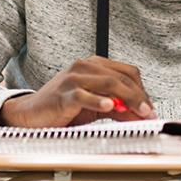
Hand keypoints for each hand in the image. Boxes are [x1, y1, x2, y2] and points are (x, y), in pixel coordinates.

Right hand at [0, 56, 154, 127]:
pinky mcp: (63, 94)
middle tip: (148, 113)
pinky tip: (108, 107)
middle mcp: (84, 67)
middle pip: (121, 77)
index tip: (150, 108)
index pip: (128, 73)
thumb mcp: (95, 106)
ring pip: (108, 83)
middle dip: (139, 97)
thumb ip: (117, 107)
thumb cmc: (62, 108)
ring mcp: (73, 78)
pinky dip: (97, 101)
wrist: (30, 114)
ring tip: (138, 112)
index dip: (143, 90)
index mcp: (94, 65)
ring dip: (127, 99)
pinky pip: (83, 94)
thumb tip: (140, 114)